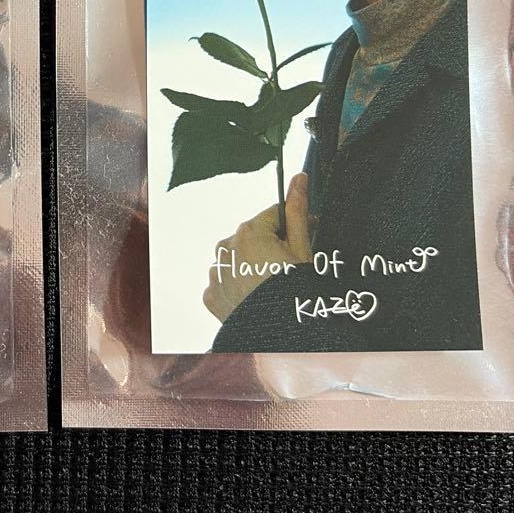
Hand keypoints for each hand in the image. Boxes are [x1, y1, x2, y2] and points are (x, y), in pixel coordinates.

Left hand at [203, 173, 312, 321]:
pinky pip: (226, 282)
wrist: (280, 334)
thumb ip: (297, 210)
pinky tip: (256, 298)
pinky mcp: (211, 295)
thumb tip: (299, 178)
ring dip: (253, 266)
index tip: (301, 242)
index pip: (273, 216)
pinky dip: (239, 287)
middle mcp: (226, 247)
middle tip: (289, 270)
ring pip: (239, 259)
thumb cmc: (295, 290)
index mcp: (249, 231)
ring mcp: (216, 272)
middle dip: (271, 247)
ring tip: (272, 287)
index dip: (292, 228)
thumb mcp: (302, 248)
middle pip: (255, 237)